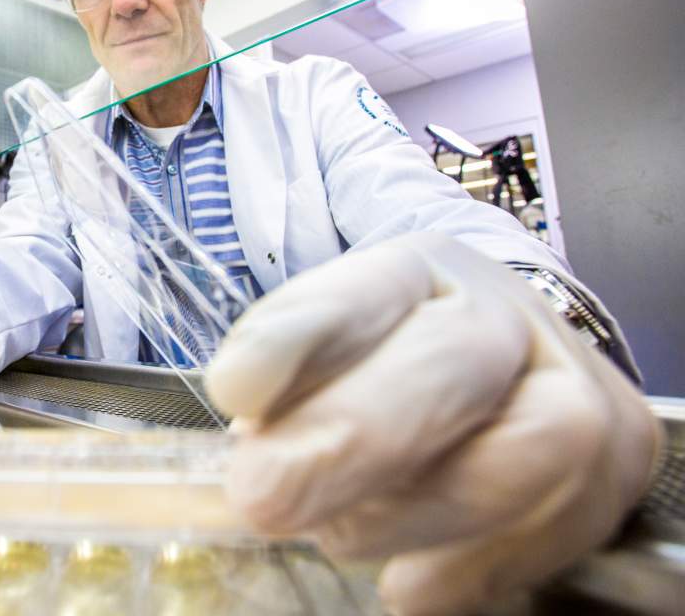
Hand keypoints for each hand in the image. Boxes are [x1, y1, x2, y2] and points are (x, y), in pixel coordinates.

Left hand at [204, 233, 661, 615]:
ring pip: (519, 452)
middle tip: (264, 496)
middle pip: (447, 363)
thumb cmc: (395, 356)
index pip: (358, 293)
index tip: (233, 389)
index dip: (294, 338)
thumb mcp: (330, 347)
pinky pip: (553, 528)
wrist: (510, 354)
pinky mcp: (617, 451)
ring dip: (412, 513)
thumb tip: (251, 434)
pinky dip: (468, 567)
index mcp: (414, 270)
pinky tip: (409, 580)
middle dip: (352, 439)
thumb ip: (289, 383)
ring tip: (339, 535)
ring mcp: (570, 380)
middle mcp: (500, 313)